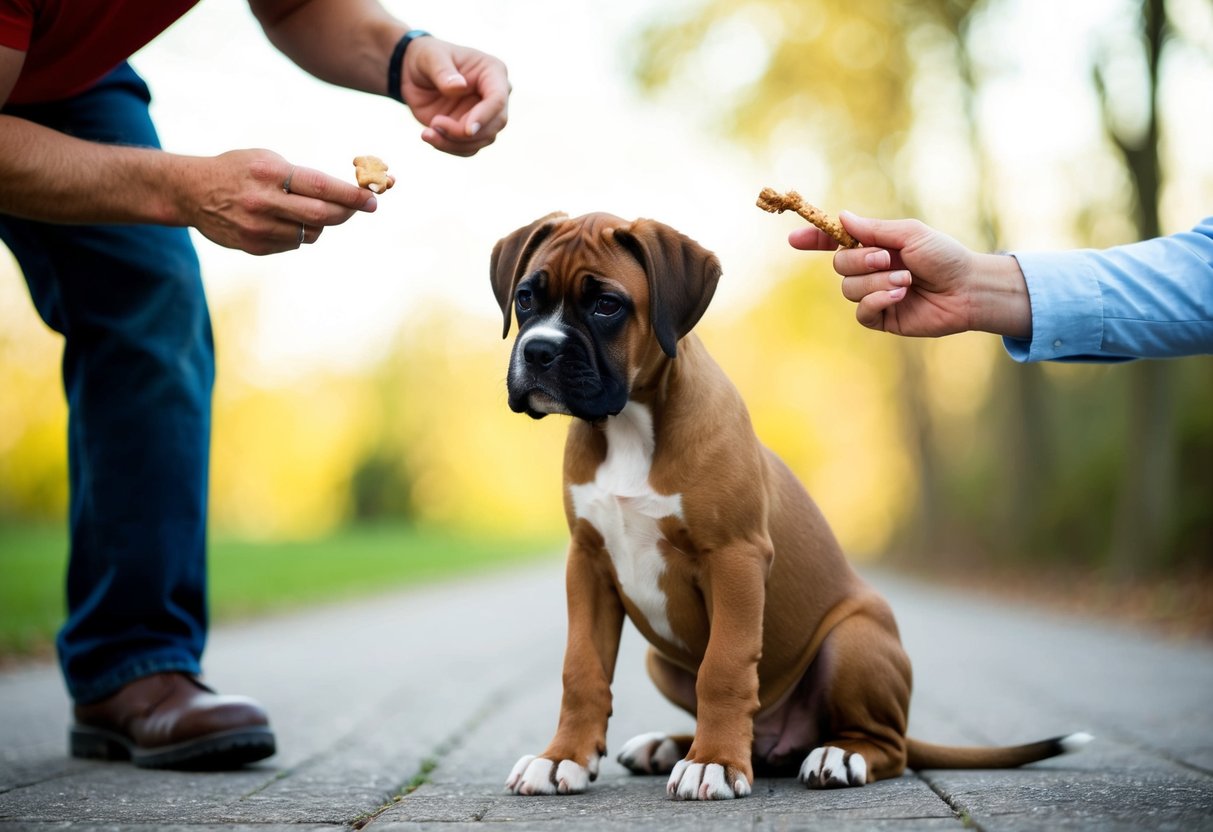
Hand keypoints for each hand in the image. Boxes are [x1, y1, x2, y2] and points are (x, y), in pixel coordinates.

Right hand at [179, 149, 375, 255]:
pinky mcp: (254, 246)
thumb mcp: (266, 160)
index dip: (350, 195)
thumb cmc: (238, 170)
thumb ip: (301, 177)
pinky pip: (294, 243)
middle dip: (347, 212)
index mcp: (268, 172)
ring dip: (321, 223)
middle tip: (363, 207)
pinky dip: (299, 233)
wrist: (191, 192)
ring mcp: (257, 227)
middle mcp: (263, 201)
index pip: (319, 186)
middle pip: (321, 215)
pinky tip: (284, 221)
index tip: (372, 200)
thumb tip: (345, 195)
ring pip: (311, 233)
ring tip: (309, 209)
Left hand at [401, 37, 509, 156]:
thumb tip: (460, 86)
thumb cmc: (426, 58)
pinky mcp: (472, 131)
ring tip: (427, 132)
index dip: (485, 116)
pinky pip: (468, 148)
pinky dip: (448, 147)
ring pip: (482, 140)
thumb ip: (443, 72)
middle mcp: (495, 96)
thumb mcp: (430, 58)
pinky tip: (428, 135)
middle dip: (464, 132)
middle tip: (434, 124)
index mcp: (492, 72)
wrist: (415, 73)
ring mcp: (486, 115)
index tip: (467, 130)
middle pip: (494, 124)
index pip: (497, 99)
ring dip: (454, 143)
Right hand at [790, 212, 1030, 338]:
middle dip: (860, 261)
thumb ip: (874, 230)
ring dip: (877, 283)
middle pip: (839, 265)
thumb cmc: (944, 256)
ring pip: (849, 289)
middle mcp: (870, 270)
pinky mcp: (882, 318)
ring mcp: (874, 294)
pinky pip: (861, 312)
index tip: (794, 239)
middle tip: (887, 259)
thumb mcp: (909, 234)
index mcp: (874, 245)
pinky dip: (877, 301)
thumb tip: (841, 218)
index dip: (814, 239)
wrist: (968, 289)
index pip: (835, 242)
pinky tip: (899, 296)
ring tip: (906, 281)